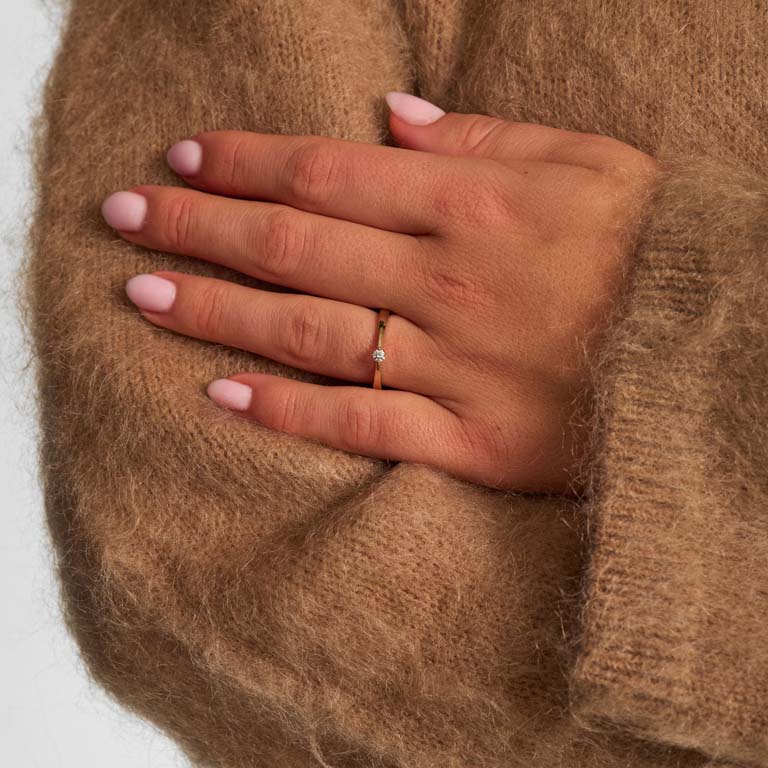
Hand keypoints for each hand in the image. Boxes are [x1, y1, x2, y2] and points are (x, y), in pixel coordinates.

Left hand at [101, 92, 657, 493]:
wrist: (715, 363)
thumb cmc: (655, 255)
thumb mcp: (597, 166)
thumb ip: (492, 137)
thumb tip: (393, 119)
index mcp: (477, 206)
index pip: (327, 175)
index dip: (244, 162)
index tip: (182, 158)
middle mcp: (449, 283)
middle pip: (294, 246)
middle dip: (197, 226)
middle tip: (122, 216)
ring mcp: (454, 367)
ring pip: (307, 332)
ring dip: (216, 310)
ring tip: (144, 295)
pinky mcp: (470, 442)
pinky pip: (361, 422)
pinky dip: (287, 408)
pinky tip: (221, 393)